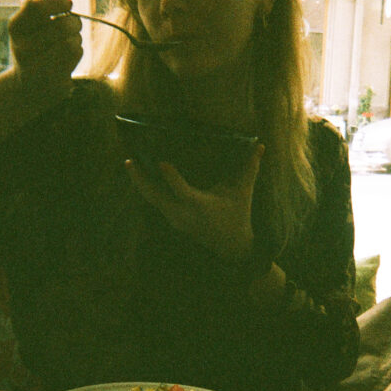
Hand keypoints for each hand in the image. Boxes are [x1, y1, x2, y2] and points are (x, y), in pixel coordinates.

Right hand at [8, 0, 82, 99]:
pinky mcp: (51, 79)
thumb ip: (42, 6)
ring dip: (76, 38)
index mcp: (15, 27)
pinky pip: (75, 54)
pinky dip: (78, 51)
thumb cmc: (36, 48)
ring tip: (69, 42)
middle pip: (62, 26)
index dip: (56, 1)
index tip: (69, 3)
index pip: (36, 7)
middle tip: (74, 25)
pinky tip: (70, 56)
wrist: (29, 86)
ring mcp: (36, 66)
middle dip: (74, 22)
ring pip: (72, 41)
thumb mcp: (33, 26)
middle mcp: (21, 46)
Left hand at [126, 144, 265, 259]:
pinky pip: (155, 202)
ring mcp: (175, 218)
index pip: (183, 192)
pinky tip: (140, 173)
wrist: (230, 245)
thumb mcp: (243, 192)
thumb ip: (249, 168)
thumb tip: (261, 145)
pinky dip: (146, 188)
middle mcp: (184, 214)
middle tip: (130, 160)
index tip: (162, 163)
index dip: (172, 179)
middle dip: (141, 180)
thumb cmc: (238, 214)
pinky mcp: (171, 218)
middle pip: (156, 197)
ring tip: (130, 162)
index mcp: (201, 206)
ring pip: (151, 199)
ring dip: (139, 182)